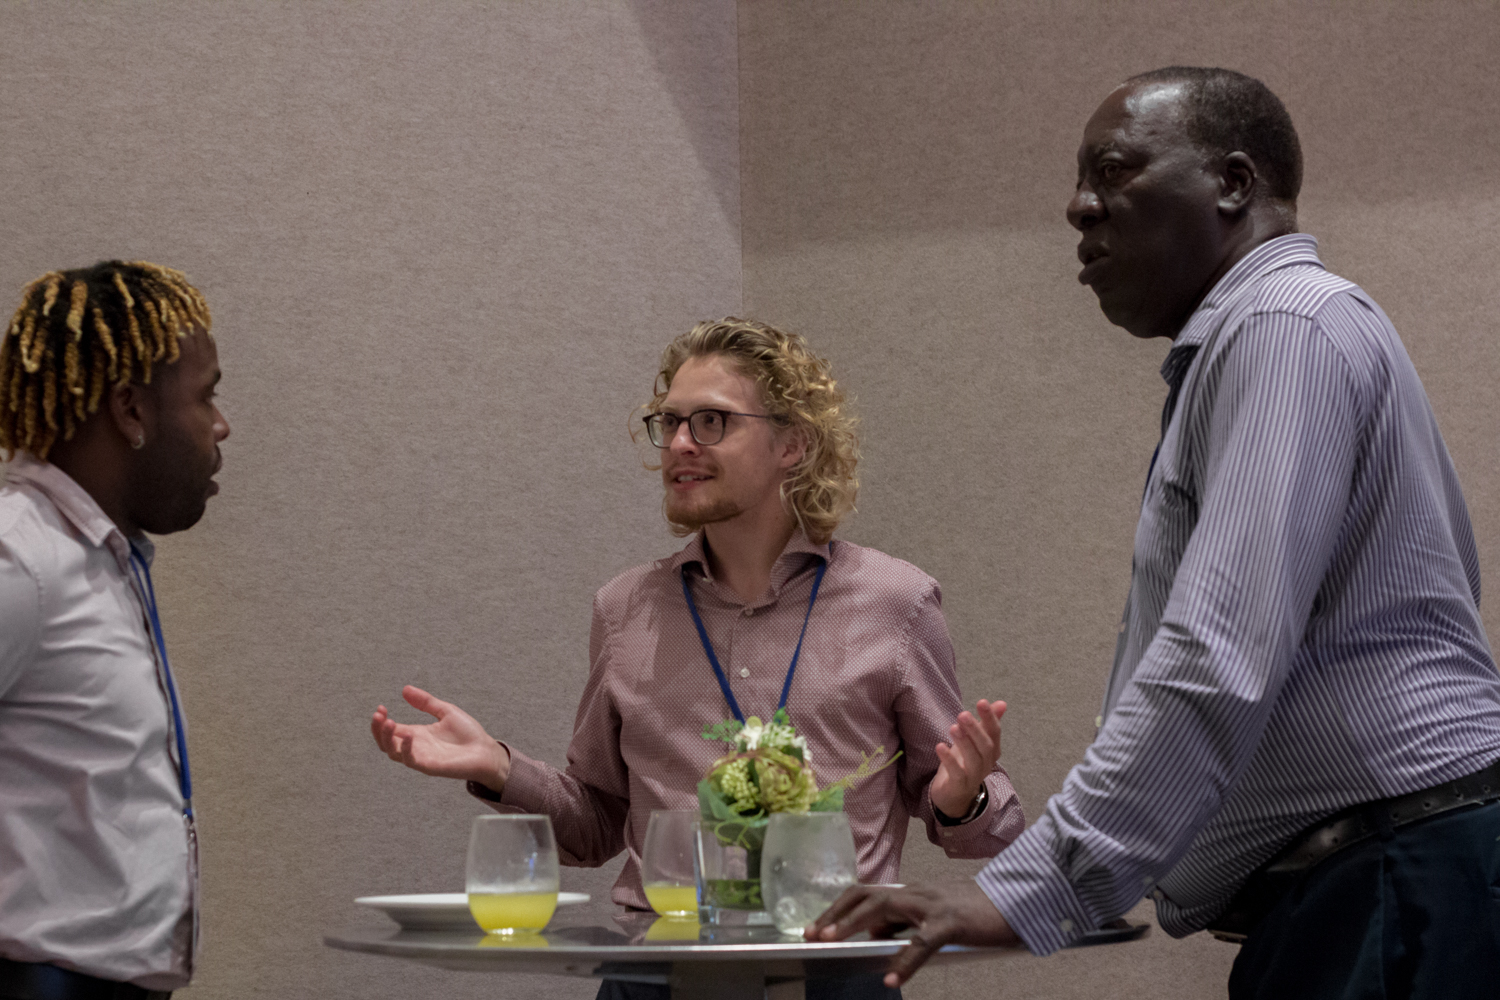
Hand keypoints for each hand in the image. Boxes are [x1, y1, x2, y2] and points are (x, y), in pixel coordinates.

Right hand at [370, 685, 509, 790]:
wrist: (487, 751)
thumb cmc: (468, 734)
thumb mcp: (445, 711)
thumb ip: (425, 702)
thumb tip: (405, 689)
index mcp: (417, 734)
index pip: (391, 729)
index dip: (381, 720)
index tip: (380, 707)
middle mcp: (415, 747)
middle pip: (386, 743)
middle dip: (378, 730)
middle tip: (379, 715)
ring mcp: (421, 758)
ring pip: (393, 753)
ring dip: (387, 738)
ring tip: (388, 722)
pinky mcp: (429, 767)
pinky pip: (411, 761)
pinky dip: (405, 749)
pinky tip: (408, 735)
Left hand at [806, 882, 1019, 986]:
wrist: (1014, 904)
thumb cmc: (973, 914)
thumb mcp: (931, 915)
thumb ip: (902, 921)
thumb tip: (872, 930)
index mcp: (911, 893)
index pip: (865, 893)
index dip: (837, 908)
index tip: (814, 927)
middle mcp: (917, 893)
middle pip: (866, 896)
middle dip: (836, 914)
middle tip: (812, 934)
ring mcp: (933, 905)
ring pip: (886, 908)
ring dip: (855, 925)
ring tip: (833, 943)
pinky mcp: (951, 922)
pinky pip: (922, 942)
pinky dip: (904, 961)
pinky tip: (891, 978)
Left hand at [929, 698, 1005, 817]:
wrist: (954, 794)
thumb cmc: (965, 762)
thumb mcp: (974, 741)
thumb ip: (987, 723)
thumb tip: (1002, 703)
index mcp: (992, 751)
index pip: (994, 732)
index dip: (990, 718)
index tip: (982, 702)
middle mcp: (986, 763)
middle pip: (985, 746)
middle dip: (975, 729)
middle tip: (963, 714)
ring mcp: (974, 776)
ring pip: (973, 759)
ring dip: (964, 742)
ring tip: (953, 727)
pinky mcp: (959, 785)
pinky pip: (957, 773)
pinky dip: (949, 760)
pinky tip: (940, 746)